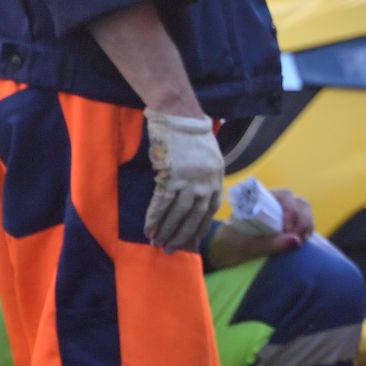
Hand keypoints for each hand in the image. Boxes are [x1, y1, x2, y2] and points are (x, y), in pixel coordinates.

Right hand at [145, 111, 224, 251]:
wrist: (180, 116)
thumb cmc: (193, 135)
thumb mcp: (210, 159)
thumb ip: (205, 179)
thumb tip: (196, 199)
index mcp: (217, 180)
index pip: (209, 212)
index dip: (198, 229)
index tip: (191, 242)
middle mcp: (206, 184)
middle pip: (194, 217)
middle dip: (181, 236)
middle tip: (170, 250)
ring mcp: (189, 181)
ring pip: (177, 214)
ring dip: (165, 230)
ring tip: (157, 243)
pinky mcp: (172, 176)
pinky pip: (162, 203)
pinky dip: (154, 217)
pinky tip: (148, 228)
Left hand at [207, 190, 314, 267]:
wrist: (222, 254)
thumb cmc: (229, 246)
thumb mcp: (246, 246)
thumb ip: (270, 244)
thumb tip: (297, 241)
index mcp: (260, 200)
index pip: (285, 196)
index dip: (291, 211)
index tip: (287, 230)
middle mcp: (273, 203)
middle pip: (299, 202)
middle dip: (303, 220)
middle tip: (299, 238)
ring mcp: (281, 213)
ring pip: (304, 211)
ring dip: (307, 225)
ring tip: (301, 241)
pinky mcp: (286, 226)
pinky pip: (304, 223)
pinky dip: (306, 231)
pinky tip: (301, 242)